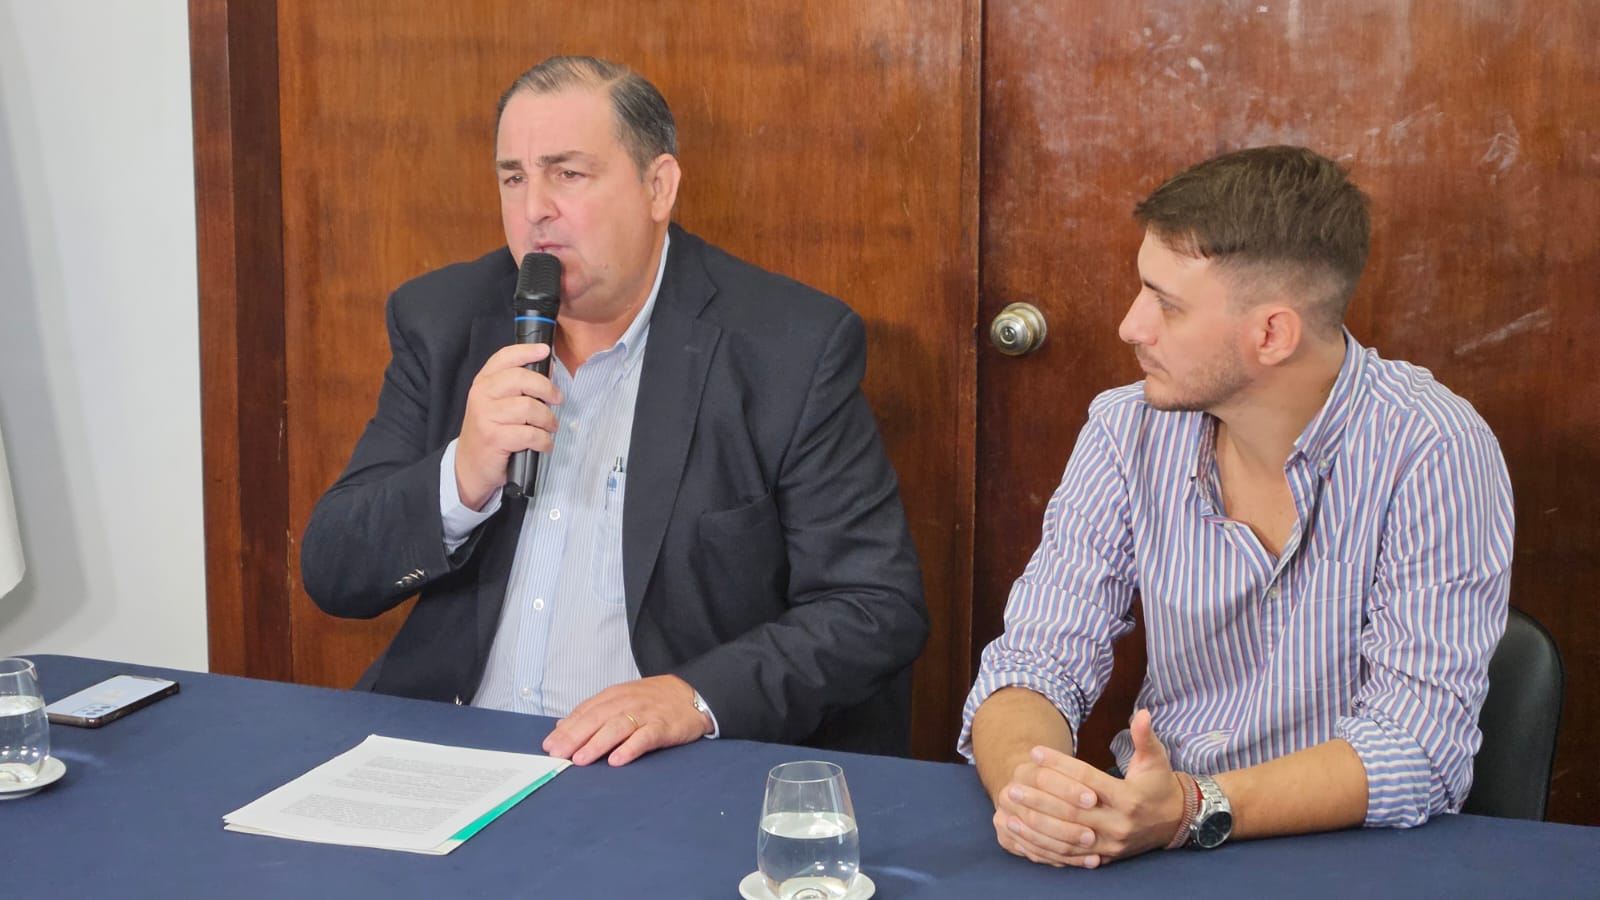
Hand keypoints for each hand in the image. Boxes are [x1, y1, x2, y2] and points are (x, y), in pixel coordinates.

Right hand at [454, 344, 562, 509]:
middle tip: (557, 400)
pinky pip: (530, 434)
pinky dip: (544, 440)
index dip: (526, 351)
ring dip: (547, 419)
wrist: (470, 466)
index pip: (504, 357)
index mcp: (483, 382)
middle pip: (521, 379)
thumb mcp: (497, 403)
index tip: (545, 352)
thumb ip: (517, 385)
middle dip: (547, 389)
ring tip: (549, 427)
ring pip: (529, 408)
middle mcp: (481, 395)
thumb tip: (548, 366)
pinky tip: (544, 444)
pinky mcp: (494, 439)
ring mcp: (486, 417)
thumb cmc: (491, 431)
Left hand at [542, 675, 711, 766]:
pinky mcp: (663, 726)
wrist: (693, 694)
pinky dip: (630, 748)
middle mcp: (626, 703)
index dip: (566, 729)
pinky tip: (617, 760)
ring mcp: (645, 714)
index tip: (549, 746)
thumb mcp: (621, 699)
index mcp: (613, 696)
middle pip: (596, 719)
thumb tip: (563, 724)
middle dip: (575, 737)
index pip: (585, 712)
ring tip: (581, 759)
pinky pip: (644, 737)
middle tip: (558, 754)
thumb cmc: (653, 700)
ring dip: (597, 744)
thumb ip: (593, 712)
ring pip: (617, 728)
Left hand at [993, 709, 1184, 866]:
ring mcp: (1110, 844)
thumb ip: (1145, 737)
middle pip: (1071, 812)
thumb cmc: (1159, 785)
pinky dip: (1044, 845)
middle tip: (1012, 786)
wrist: (1176, 822)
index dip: (1060, 765)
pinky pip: (1069, 855)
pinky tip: (1023, 833)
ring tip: (1011, 809)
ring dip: (1035, 824)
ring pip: (1066, 836)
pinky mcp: (1104, 858)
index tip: (1035, 752)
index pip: (1087, 779)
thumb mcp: (1156, 759)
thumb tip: (1141, 712)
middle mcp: (1118, 824)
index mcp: (1128, 798)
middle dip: (1039, 799)